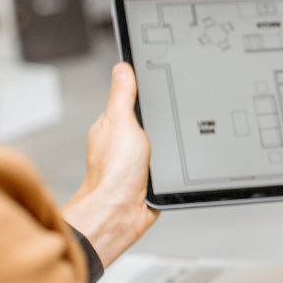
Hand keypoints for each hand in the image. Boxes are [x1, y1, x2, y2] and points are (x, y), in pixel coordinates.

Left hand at [63, 63, 159, 266]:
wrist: (120, 213)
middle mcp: (121, 142)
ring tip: (168, 143)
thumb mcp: (121, 122)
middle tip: (168, 119)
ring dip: (167, 144)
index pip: (129, 98)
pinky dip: (171, 162)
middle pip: (148, 119)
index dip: (144, 90)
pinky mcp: (149, 177)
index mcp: (111, 124)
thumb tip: (121, 68)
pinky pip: (166, 162)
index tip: (160, 83)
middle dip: (161, 119)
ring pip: (160, 141)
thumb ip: (123, 95)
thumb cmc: (113, 173)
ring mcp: (135, 160)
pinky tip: (171, 162)